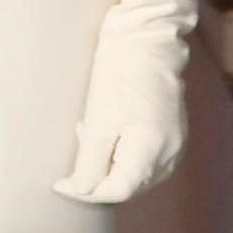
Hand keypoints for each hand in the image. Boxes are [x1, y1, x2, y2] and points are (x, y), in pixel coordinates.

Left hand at [54, 31, 186, 204]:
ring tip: (86, 137)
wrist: (145, 41)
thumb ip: (90, 161)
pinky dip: (120, 153)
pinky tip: (105, 132)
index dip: (85, 191)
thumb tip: (79, 190)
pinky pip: (143, 157)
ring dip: (107, 165)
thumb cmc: (119, 75)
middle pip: (127, 185)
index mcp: (152, 152)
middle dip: (96, 179)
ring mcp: (174, 144)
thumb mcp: (98, 121)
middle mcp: (169, 154)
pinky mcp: (171, 133)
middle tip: (69, 160)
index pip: (117, 191)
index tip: (58, 183)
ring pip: (135, 173)